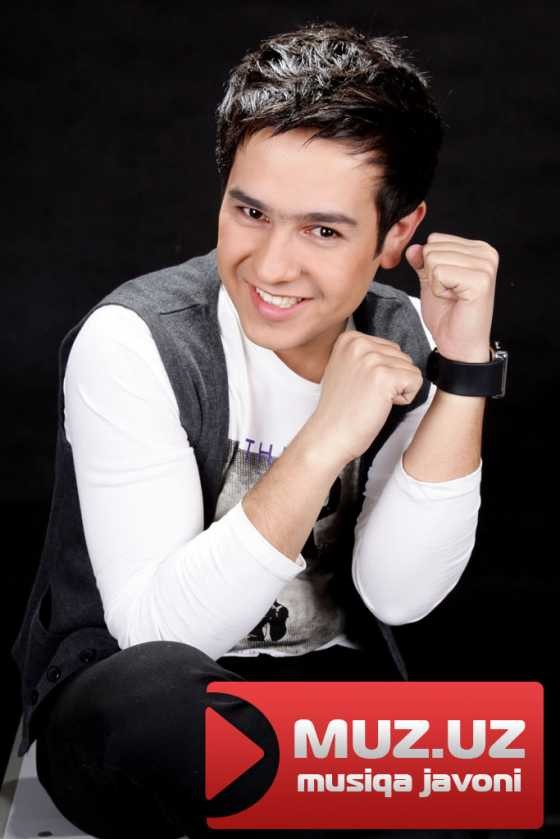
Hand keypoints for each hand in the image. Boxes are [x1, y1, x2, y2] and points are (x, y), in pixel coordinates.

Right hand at [308, 331, 422, 463]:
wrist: (330, 434)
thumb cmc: (339, 409)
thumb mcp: (344, 368)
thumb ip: (364, 355)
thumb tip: (391, 353)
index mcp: (349, 339)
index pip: (390, 348)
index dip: (382, 372)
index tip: (361, 386)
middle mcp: (359, 344)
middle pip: (402, 356)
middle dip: (392, 379)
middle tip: (367, 395)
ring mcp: (371, 359)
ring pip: (410, 369)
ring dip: (398, 389)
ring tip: (372, 400)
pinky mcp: (384, 376)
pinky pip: (416, 380)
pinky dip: (406, 398)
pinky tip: (382, 405)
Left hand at [405, 233, 498, 361]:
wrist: (458, 343)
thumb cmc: (448, 315)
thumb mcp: (430, 281)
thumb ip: (422, 261)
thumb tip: (413, 247)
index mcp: (477, 249)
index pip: (435, 239)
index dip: (430, 265)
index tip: (447, 284)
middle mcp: (486, 253)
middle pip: (433, 247)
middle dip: (432, 274)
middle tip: (449, 293)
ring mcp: (485, 265)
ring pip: (434, 259)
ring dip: (435, 283)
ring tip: (452, 297)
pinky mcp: (480, 280)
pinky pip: (439, 272)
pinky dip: (439, 290)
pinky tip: (454, 300)